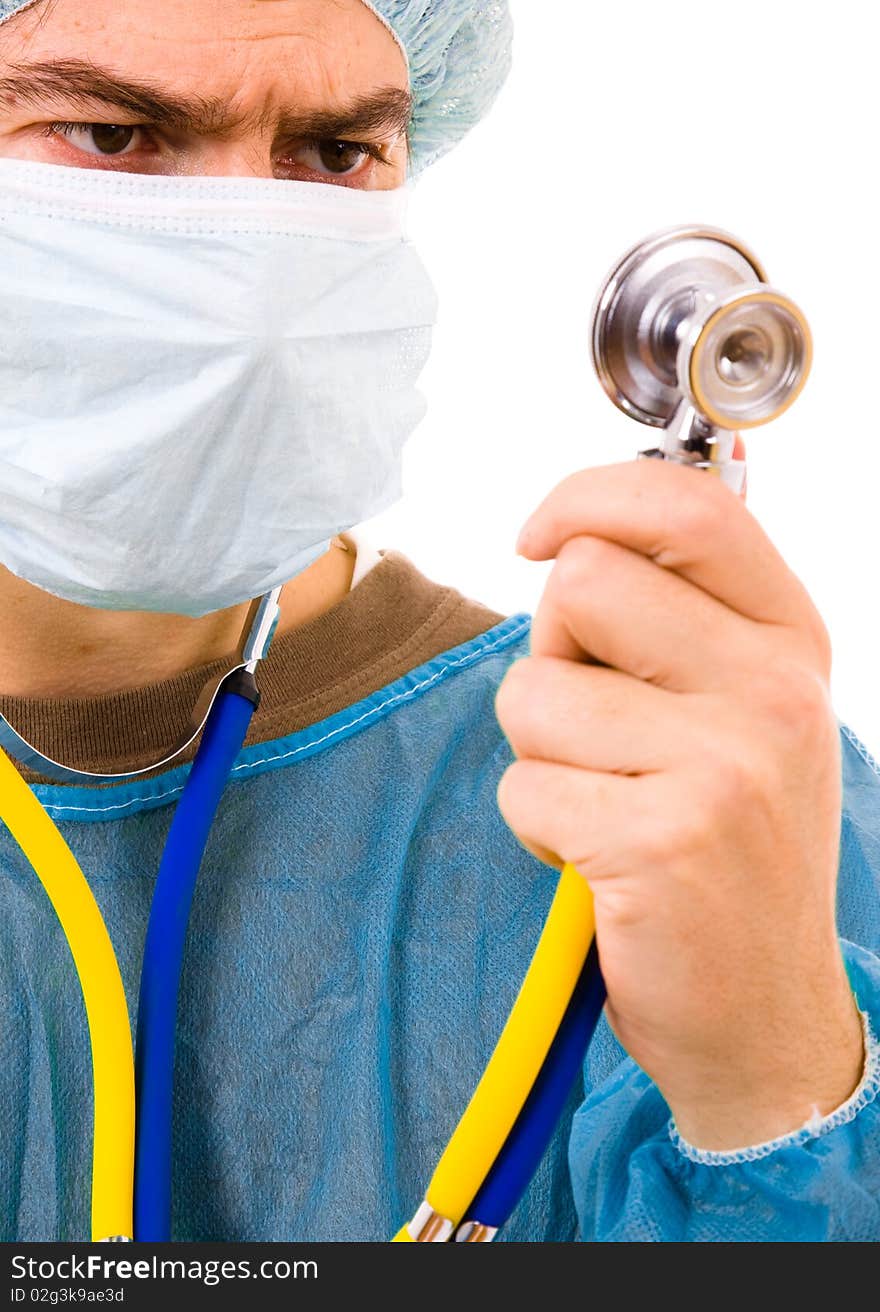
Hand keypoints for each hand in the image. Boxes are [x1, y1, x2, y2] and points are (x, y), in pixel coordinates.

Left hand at [495, 459, 863, 1149]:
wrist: (767, 1013)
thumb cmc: (731, 850)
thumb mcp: (742, 715)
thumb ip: (678, 621)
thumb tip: (567, 541)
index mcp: (789, 641)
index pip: (689, 507)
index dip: (588, 497)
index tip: (537, 538)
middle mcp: (773, 690)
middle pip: (580, 585)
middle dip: (553, 655)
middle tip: (596, 730)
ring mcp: (726, 764)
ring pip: (533, 692)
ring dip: (540, 755)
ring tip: (605, 805)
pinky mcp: (664, 839)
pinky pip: (524, 787)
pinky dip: (537, 825)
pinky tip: (599, 860)